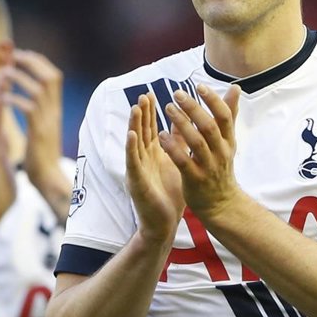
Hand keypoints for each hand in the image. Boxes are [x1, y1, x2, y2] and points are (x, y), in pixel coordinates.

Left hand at [1, 49, 70, 218]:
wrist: (48, 178)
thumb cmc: (42, 156)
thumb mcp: (44, 129)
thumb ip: (41, 113)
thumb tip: (37, 101)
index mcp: (55, 109)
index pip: (53, 76)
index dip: (38, 62)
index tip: (21, 55)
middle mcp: (54, 111)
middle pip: (50, 76)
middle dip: (31, 62)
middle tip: (13, 57)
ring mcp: (48, 121)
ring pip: (38, 89)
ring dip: (19, 77)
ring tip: (3, 74)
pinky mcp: (39, 132)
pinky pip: (28, 109)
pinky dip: (15, 99)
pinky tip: (3, 99)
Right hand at [126, 93, 183, 243]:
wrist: (165, 223)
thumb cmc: (170, 195)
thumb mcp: (176, 163)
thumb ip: (178, 143)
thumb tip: (185, 123)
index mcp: (153, 154)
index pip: (151, 129)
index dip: (151, 112)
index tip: (152, 94)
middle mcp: (143, 159)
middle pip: (141, 131)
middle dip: (142, 113)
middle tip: (143, 94)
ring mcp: (137, 169)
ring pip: (134, 143)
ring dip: (134, 125)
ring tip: (136, 107)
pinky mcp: (136, 181)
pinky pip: (133, 162)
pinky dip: (131, 148)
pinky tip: (131, 135)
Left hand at [160, 84, 240, 221]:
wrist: (221, 204)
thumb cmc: (221, 167)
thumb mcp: (228, 141)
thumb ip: (229, 115)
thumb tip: (235, 88)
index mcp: (228, 141)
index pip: (224, 117)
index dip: (213, 101)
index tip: (199, 86)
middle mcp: (221, 153)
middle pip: (209, 127)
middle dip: (194, 109)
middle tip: (177, 94)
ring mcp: (208, 167)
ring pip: (196, 142)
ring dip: (181, 124)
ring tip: (168, 108)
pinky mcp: (195, 180)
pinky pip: (183, 161)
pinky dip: (172, 147)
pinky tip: (161, 136)